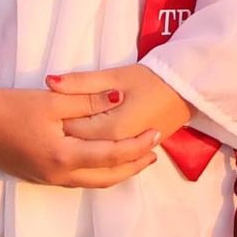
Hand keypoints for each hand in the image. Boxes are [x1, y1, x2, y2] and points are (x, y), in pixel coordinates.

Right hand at [0, 81, 161, 189]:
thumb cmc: (13, 107)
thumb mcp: (54, 100)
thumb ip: (89, 101)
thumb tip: (121, 97)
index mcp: (65, 156)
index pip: (112, 156)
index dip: (137, 146)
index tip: (157, 133)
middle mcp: (58, 175)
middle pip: (106, 178)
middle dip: (133, 166)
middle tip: (154, 152)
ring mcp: (47, 179)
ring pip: (92, 182)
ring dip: (117, 171)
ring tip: (136, 157)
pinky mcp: (39, 177)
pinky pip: (78, 180)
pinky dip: (98, 172)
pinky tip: (104, 159)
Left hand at [48, 62, 194, 148]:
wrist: (187, 88)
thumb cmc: (153, 79)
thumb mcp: (115, 75)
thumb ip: (81, 83)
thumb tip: (49, 83)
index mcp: (111, 129)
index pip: (71, 130)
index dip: (58, 118)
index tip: (52, 107)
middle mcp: (117, 148)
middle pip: (80, 146)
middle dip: (67, 133)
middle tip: (59, 116)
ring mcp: (127, 155)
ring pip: (93, 158)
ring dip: (81, 144)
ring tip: (75, 127)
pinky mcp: (134, 154)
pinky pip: (108, 161)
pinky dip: (96, 151)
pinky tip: (91, 139)